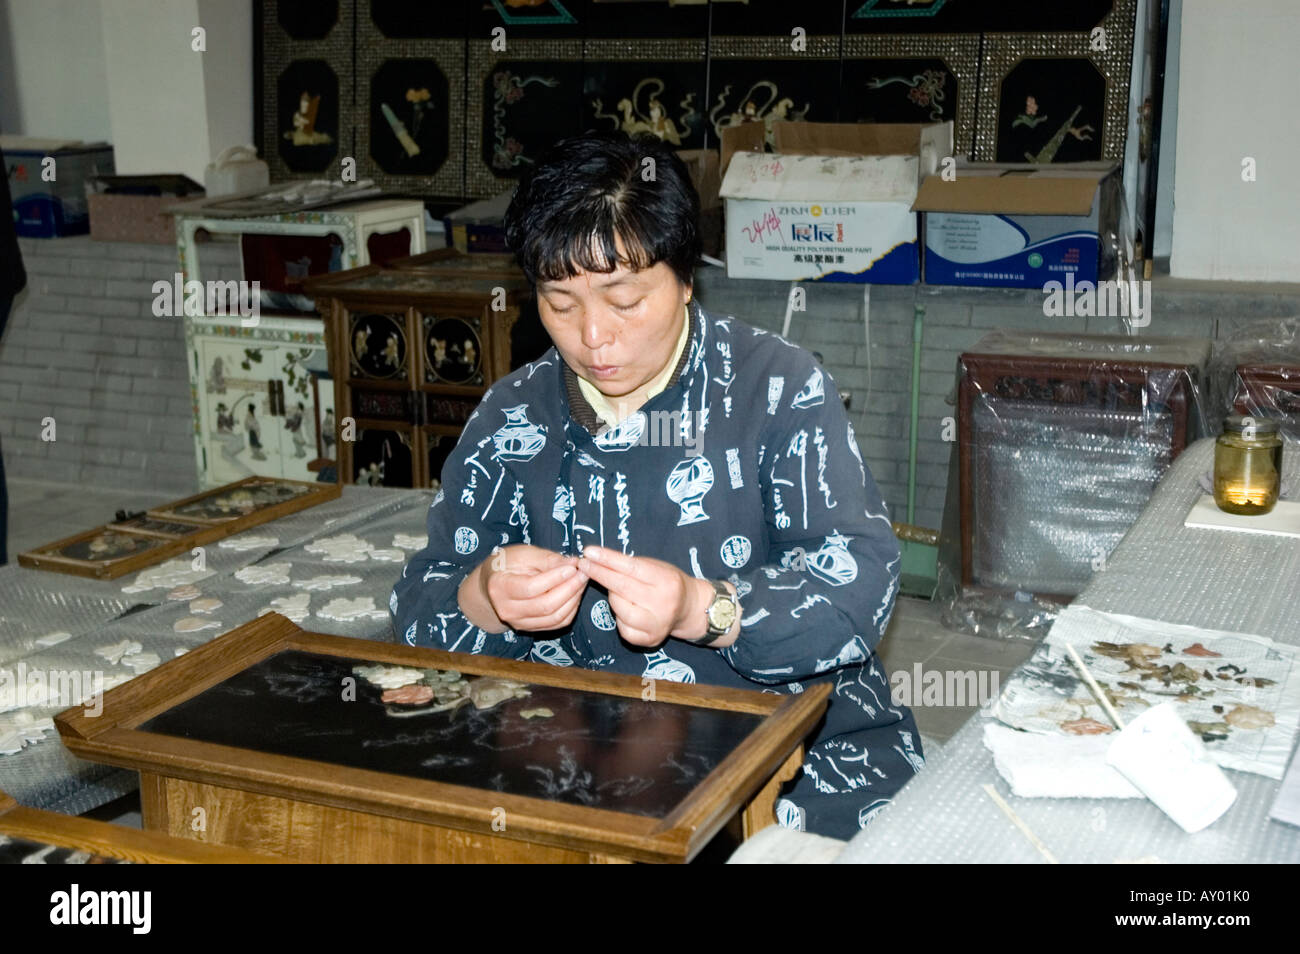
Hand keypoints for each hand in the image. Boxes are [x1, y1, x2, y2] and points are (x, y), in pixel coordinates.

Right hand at [461, 544, 587, 633]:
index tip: (573, 566)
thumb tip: (574, 564)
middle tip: (584, 573)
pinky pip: (556, 624)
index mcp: (500, 587)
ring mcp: (518, 623)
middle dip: (570, 589)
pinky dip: (570, 609)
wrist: (492, 585)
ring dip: (573, 599)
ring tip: (581, 581)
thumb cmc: (508, 564)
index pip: (532, 588)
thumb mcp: (524, 554)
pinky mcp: (530, 629)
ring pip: (554, 617)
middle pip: (545, 606)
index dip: (556, 578)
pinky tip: (575, 594)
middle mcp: (507, 610)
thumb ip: (548, 559)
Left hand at [577, 546, 720, 647]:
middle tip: (583, 565)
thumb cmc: (668, 582)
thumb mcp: (658, 567)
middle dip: (599, 574)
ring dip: (611, 596)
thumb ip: (632, 566)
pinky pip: (623, 627)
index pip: (631, 568)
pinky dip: (618, 616)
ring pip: (619, 609)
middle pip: (622, 587)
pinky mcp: (649, 639)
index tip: (589, 552)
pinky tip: (624, 609)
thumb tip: (598, 560)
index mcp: (666, 581)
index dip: (607, 559)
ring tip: (614, 590)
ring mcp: (657, 624)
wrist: (689, 608)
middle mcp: (663, 604)